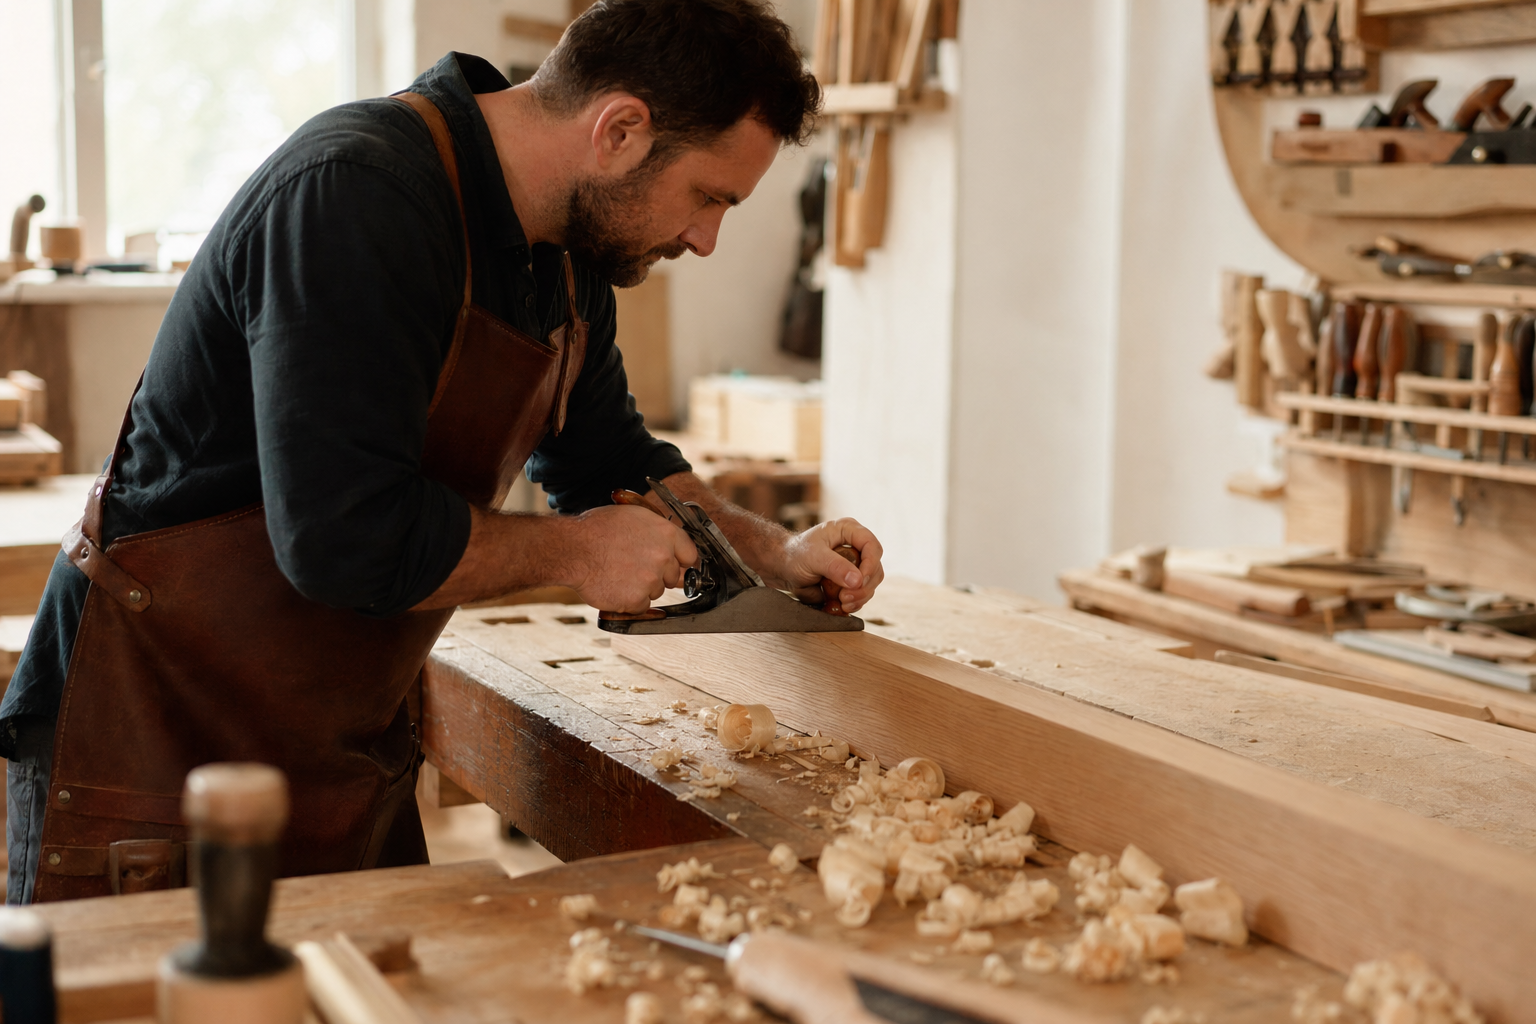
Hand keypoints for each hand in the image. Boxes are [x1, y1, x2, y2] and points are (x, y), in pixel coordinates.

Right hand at [565, 505, 697, 611]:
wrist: (573, 549)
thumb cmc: (596, 530)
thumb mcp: (632, 516)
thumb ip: (656, 531)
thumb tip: (667, 543)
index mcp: (666, 534)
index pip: (690, 555)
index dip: (681, 561)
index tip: (676, 565)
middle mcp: (663, 557)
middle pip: (673, 577)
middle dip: (658, 575)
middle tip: (634, 568)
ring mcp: (651, 580)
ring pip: (656, 592)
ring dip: (641, 588)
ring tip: (619, 573)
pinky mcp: (637, 600)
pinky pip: (641, 606)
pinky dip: (628, 601)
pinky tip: (614, 586)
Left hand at [779, 518, 884, 614]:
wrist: (781, 566)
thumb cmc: (794, 553)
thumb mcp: (814, 557)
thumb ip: (835, 567)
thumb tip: (858, 581)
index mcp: (849, 531)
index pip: (872, 546)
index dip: (871, 564)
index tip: (861, 581)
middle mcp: (855, 547)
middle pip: (875, 568)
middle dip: (864, 586)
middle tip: (846, 597)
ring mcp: (854, 565)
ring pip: (870, 584)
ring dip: (860, 596)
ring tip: (843, 603)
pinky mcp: (849, 581)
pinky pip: (860, 593)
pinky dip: (855, 602)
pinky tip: (842, 606)